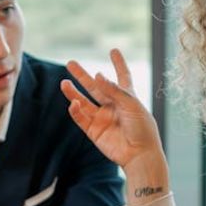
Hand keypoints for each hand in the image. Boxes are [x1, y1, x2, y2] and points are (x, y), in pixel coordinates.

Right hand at [61, 49, 167, 185]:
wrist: (140, 154)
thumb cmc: (142, 128)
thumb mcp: (131, 105)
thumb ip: (113, 90)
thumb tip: (97, 75)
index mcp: (127, 98)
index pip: (122, 76)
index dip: (118, 64)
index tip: (114, 50)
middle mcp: (113, 106)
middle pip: (95, 87)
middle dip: (83, 76)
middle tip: (70, 63)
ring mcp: (102, 119)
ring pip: (84, 102)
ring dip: (73, 93)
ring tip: (64, 83)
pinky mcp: (94, 132)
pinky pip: (82, 119)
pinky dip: (76, 111)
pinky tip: (73, 104)